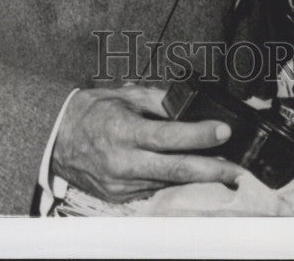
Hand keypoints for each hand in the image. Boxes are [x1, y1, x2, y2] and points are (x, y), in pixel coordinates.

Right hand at [51, 85, 242, 201]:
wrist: (56, 140)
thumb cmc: (90, 112)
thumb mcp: (123, 96)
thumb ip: (157, 101)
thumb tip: (189, 105)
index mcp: (123, 130)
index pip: (168, 135)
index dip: (199, 134)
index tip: (223, 130)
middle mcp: (123, 161)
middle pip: (175, 170)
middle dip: (211, 170)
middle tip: (237, 169)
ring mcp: (121, 184)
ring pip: (168, 183)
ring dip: (197, 178)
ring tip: (223, 171)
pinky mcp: (119, 197)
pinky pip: (153, 189)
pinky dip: (173, 182)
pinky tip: (190, 176)